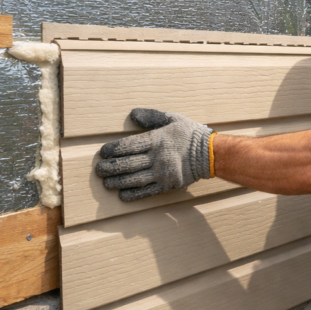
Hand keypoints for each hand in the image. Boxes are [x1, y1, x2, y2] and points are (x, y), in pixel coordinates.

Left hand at [95, 108, 213, 200]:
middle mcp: (158, 157)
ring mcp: (163, 173)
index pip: (129, 145)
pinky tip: (123, 195)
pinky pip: (148, 191)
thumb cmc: (191, 134)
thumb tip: (132, 114)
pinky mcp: (168, 185)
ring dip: (118, 182)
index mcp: (158, 140)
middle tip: (99, 170)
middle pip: (128, 164)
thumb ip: (152, 116)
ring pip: (134, 179)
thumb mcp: (173, 119)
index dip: (113, 150)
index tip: (103, 153)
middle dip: (111, 167)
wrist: (211, 153)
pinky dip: (134, 194)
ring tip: (106, 183)